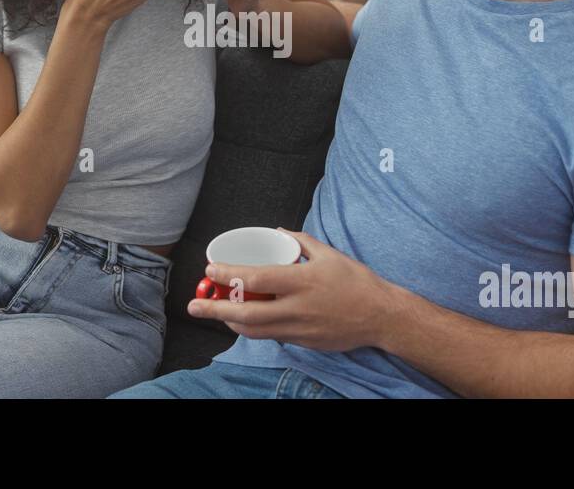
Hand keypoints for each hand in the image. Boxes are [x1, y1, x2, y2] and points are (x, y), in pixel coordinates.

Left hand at [186, 229, 397, 352]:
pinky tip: (243, 321)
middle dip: (215, 310)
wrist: (380, 316)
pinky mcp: (303, 342)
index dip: (229, 276)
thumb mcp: (329, 254)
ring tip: (214, 314)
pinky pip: (271, 336)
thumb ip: (299, 241)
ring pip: (254, 330)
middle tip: (193, 306)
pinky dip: (253, 329)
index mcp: (301, 281)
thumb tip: (276, 232)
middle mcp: (296, 307)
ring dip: (230, 323)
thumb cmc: (356, 281)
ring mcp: (299, 329)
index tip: (210, 271)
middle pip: (246, 313)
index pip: (256, 279)